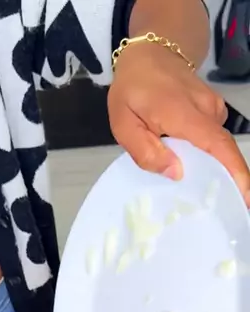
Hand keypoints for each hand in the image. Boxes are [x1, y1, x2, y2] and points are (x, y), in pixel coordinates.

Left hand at [108, 44, 249, 205]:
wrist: (149, 53)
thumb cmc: (133, 89)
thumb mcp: (124, 124)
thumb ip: (145, 151)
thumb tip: (176, 173)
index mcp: (184, 115)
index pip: (217, 146)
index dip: (234, 173)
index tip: (246, 197)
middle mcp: (207, 110)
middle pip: (223, 151)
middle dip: (228, 181)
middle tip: (222, 208)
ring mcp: (213, 108)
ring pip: (216, 146)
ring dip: (210, 167)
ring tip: (199, 191)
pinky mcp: (214, 109)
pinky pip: (213, 138)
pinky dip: (206, 154)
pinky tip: (193, 164)